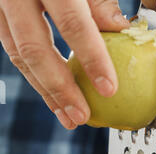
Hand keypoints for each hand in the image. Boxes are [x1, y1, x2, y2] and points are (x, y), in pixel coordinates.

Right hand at [0, 0, 129, 129]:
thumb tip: (121, 29)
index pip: (72, 21)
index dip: (92, 58)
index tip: (109, 88)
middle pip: (35, 48)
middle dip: (60, 88)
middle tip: (81, 117)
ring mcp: (0, 4)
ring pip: (19, 55)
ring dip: (45, 92)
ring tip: (67, 117)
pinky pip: (12, 50)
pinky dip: (34, 76)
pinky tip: (52, 94)